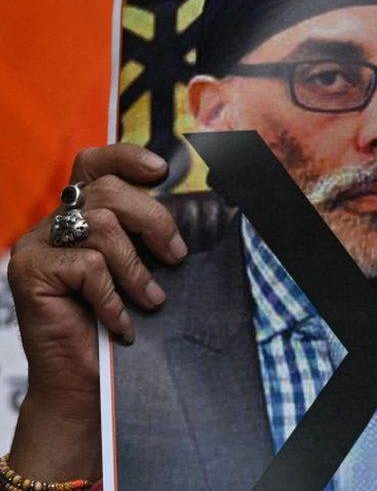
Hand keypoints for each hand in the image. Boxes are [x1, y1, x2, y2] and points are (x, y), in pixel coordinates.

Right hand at [6, 144, 184, 479]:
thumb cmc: (117, 325)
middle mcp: (52, 225)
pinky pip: (88, 266)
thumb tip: (183, 217)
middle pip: (107, 192)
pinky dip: (113, 297)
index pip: (93, 165)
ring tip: (150, 300)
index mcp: (77, 217)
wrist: (83, 382)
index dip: (125, 157)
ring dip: (136, 268)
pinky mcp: (30, 272)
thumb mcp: (136, 271)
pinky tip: (121, 323)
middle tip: (175, 256)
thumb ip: (144, 238)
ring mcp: (36, 247)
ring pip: (100, 226)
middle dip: (153, 220)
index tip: (160, 170)